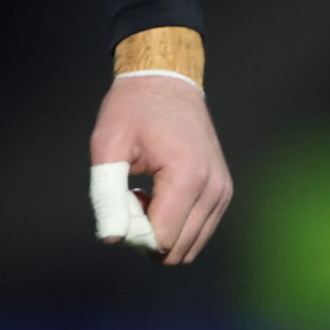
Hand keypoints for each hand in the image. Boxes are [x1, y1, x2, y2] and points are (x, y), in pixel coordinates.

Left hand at [89, 75, 231, 263]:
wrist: (166, 79)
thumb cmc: (133, 107)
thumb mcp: (108, 144)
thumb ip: (107, 194)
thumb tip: (112, 238)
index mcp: (187, 176)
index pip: (163, 239)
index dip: (132, 233)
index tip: (119, 201)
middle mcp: (214, 189)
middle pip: (179, 250)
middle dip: (146, 237)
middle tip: (128, 199)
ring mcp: (223, 191)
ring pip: (191, 245)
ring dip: (161, 231)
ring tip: (141, 195)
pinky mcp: (223, 192)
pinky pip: (199, 229)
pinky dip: (175, 224)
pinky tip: (156, 195)